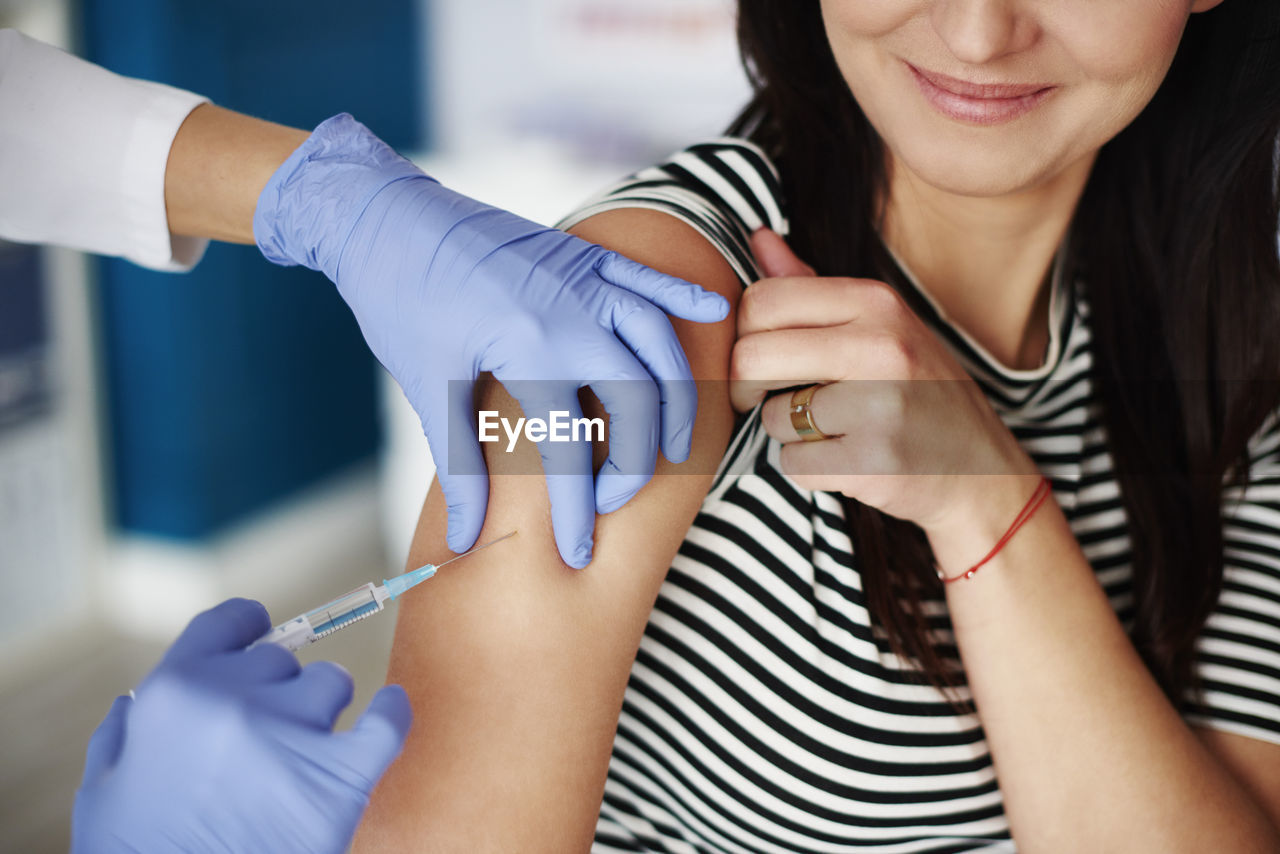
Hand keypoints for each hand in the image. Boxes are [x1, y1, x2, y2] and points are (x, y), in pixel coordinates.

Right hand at [72, 599, 411, 853]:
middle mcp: (236, 700)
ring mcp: (293, 734)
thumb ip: (120, 737)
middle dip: (276, 692)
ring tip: (302, 755)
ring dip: (321, 711)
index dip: (247, 631)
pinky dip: (392, 713)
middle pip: (282, 662)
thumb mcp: (103, 793)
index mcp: (174, 692)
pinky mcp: (342, 778)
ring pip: (330, 685)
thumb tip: (134, 703)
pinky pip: (387, 722)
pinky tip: (390, 710)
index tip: (260, 638)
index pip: (228, 624)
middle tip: (264, 741)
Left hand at [254, 115, 728, 567]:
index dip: (576, 509)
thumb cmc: (399, 297)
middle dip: (640, 459)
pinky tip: (715, 314)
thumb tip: (468, 537)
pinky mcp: (583, 254)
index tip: (576, 552)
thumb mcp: (428, 383)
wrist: (385, 213)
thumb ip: (460, 463)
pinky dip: (684, 298)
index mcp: (531, 346)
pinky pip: (649, 278)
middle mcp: (573, 311)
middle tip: (619, 500)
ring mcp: (585, 277)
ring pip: (660, 344)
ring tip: (680, 443)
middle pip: (638, 398)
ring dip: (678, 396)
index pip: (572, 448)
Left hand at [730, 229, 1035, 531]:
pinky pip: (794, 463)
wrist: (980, 467)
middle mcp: (881, 346)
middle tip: (758, 398)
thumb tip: (757, 236)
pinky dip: (808, 469)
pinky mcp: (873, 462)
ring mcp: (880, 405)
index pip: (764, 300)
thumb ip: (809, 284)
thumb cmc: (916, 391)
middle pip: (753, 357)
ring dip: (788, 431)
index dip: (741, 334)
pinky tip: (846, 459)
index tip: (754, 357)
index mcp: (876, 302)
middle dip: (743, 385)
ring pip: (773, 416)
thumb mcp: (878, 324)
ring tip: (832, 429)